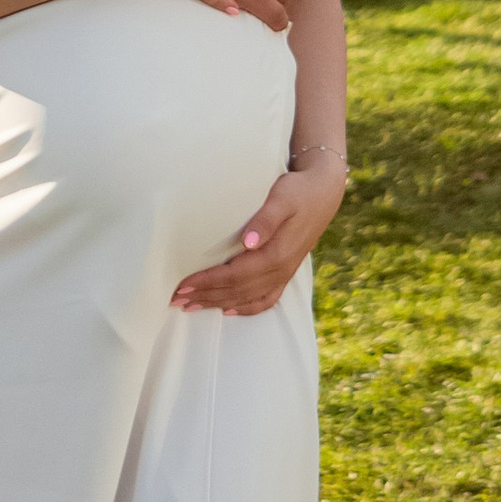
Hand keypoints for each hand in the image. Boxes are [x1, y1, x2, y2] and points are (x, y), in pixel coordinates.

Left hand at [171, 155, 346, 314]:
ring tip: (192, 305)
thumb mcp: (282, 198)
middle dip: (205, 295)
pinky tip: (229, 310)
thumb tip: (248, 242)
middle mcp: (280, 269)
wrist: (324, 193)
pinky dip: (246, 308)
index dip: (207, 281)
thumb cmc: (298, 191)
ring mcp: (284, 274)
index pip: (234, 275)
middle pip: (236, 290)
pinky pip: (266, 300)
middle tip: (175, 299)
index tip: (183, 284)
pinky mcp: (286, 272)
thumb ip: (266, 220)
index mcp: (277, 254)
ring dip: (218, 303)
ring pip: (247, 298)